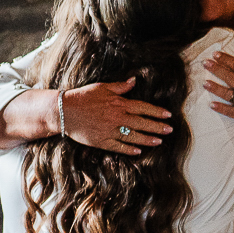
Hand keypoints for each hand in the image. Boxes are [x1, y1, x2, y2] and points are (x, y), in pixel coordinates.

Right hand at [59, 79, 175, 156]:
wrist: (63, 111)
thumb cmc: (83, 97)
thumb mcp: (103, 87)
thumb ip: (120, 86)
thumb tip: (134, 80)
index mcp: (119, 104)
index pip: (143, 108)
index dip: (157, 112)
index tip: (168, 115)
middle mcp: (117, 118)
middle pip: (142, 123)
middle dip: (157, 127)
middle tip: (170, 130)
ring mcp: (109, 131)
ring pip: (133, 137)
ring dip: (147, 139)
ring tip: (159, 142)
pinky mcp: (101, 141)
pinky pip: (118, 147)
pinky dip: (129, 150)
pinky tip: (138, 152)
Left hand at [201, 49, 233, 130]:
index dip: (227, 60)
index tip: (216, 55)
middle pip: (231, 78)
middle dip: (217, 70)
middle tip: (205, 63)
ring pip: (229, 94)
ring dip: (216, 88)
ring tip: (205, 82)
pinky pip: (231, 112)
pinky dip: (221, 108)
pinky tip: (211, 104)